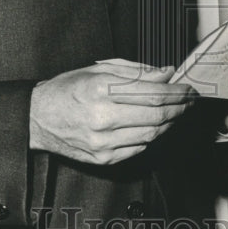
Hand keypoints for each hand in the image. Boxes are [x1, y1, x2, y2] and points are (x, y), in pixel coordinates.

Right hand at [29, 61, 195, 164]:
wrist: (38, 118)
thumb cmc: (68, 89)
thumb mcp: (100, 70)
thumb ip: (136, 72)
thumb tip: (166, 73)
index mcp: (101, 90)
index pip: (152, 93)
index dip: (177, 92)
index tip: (188, 88)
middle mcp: (103, 118)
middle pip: (156, 116)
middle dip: (179, 108)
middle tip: (189, 101)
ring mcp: (103, 142)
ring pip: (151, 135)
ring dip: (169, 123)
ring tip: (175, 112)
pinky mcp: (103, 159)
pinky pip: (138, 148)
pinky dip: (152, 136)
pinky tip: (155, 126)